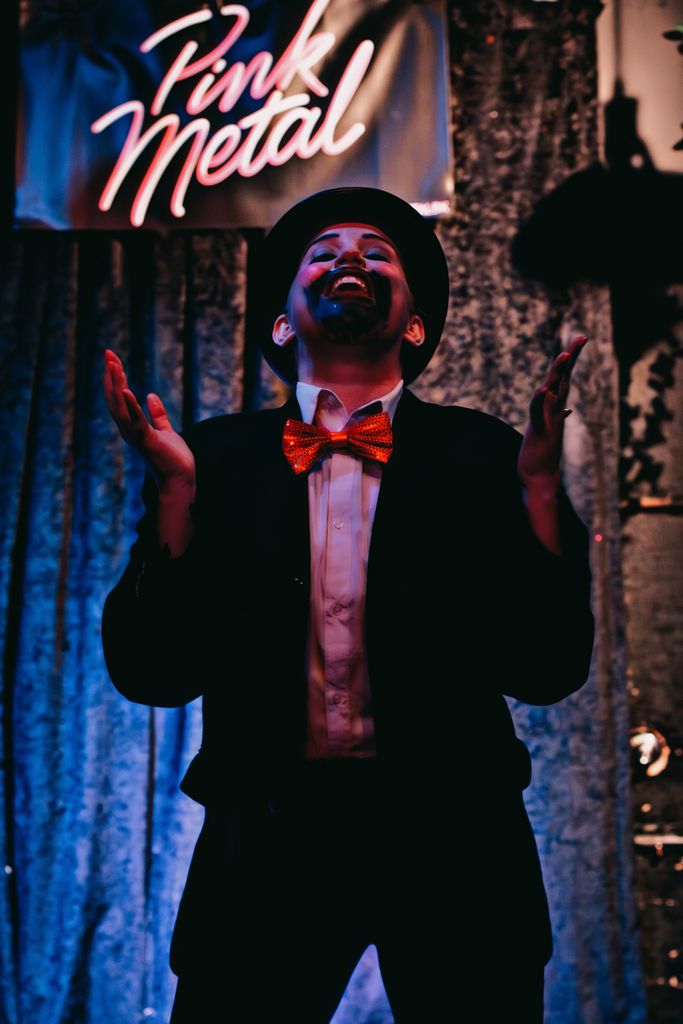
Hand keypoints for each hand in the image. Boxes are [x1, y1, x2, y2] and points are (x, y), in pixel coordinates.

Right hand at [103, 349, 195, 485]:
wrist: (180, 481)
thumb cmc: (174, 460)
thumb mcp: (166, 431)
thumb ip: (157, 415)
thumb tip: (150, 396)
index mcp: (132, 427)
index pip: (119, 399)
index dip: (114, 379)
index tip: (112, 359)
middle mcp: (129, 431)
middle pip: (115, 399)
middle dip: (111, 375)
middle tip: (107, 353)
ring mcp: (136, 436)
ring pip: (120, 407)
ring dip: (116, 384)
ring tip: (112, 364)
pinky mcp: (147, 441)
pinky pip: (135, 421)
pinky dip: (130, 405)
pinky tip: (126, 390)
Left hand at [518, 336, 587, 490]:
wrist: (540, 478)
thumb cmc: (541, 454)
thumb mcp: (547, 429)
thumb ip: (556, 416)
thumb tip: (567, 409)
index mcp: (554, 407)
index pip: (563, 378)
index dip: (570, 359)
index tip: (579, 340)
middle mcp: (554, 411)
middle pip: (563, 378)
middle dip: (571, 357)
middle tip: (582, 337)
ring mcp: (548, 421)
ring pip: (553, 392)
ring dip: (558, 374)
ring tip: (564, 355)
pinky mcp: (538, 432)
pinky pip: (538, 413)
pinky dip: (539, 400)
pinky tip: (543, 389)